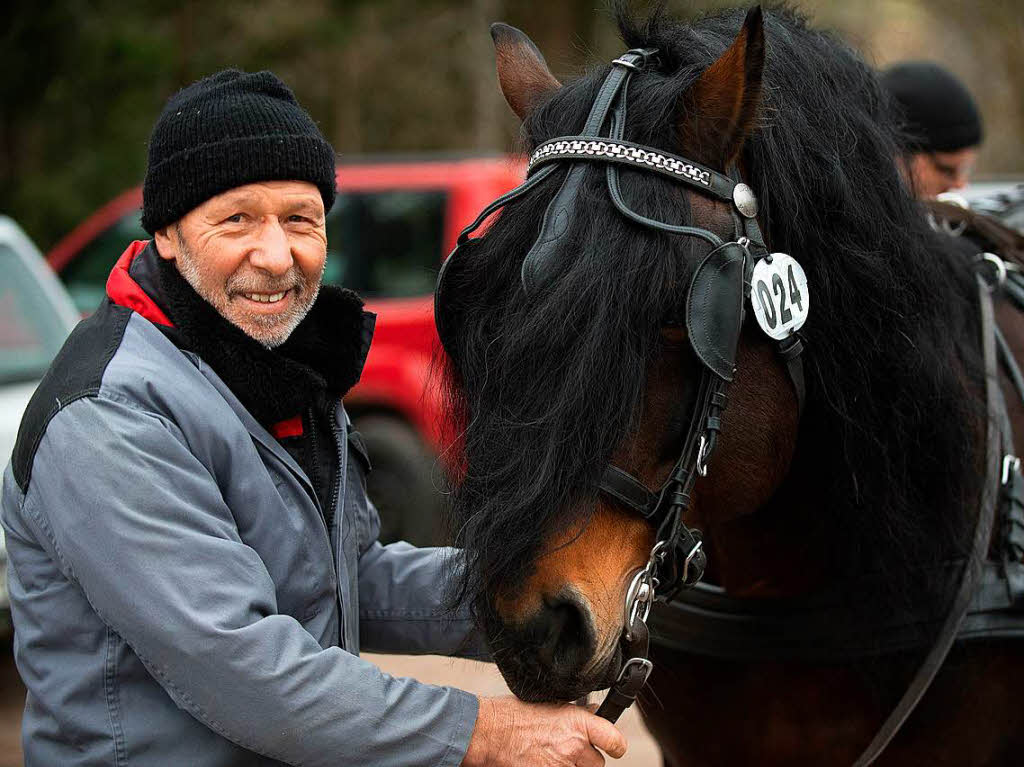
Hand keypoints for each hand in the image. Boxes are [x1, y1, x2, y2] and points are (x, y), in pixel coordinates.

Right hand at [462, 695, 627, 766]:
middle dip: (586, 760)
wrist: (490, 733)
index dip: (616, 745)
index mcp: (577, 723)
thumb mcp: (550, 705)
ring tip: (551, 757)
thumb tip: (594, 713)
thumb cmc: (514, 715)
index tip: (614, 747)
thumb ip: (576, 713)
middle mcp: (573, 746)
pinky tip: (542, 762)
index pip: (614, 740)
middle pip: (597, 764)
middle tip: (570, 752)